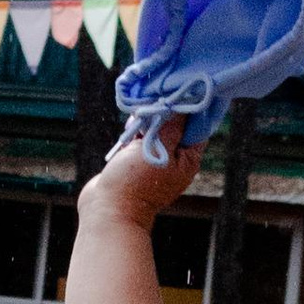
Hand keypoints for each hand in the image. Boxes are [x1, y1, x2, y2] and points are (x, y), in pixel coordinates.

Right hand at [81, 115, 201, 229]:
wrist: (107, 209)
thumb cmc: (135, 182)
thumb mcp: (158, 148)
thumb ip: (172, 126)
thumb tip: (182, 105)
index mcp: (187, 159)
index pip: (196, 126)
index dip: (187, 108)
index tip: (176, 94)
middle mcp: (174, 160)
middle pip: (175, 125)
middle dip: (162, 113)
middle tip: (151, 105)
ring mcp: (155, 161)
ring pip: (155, 130)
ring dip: (146, 121)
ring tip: (135, 118)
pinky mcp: (137, 161)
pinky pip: (140, 139)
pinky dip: (135, 130)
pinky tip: (129, 126)